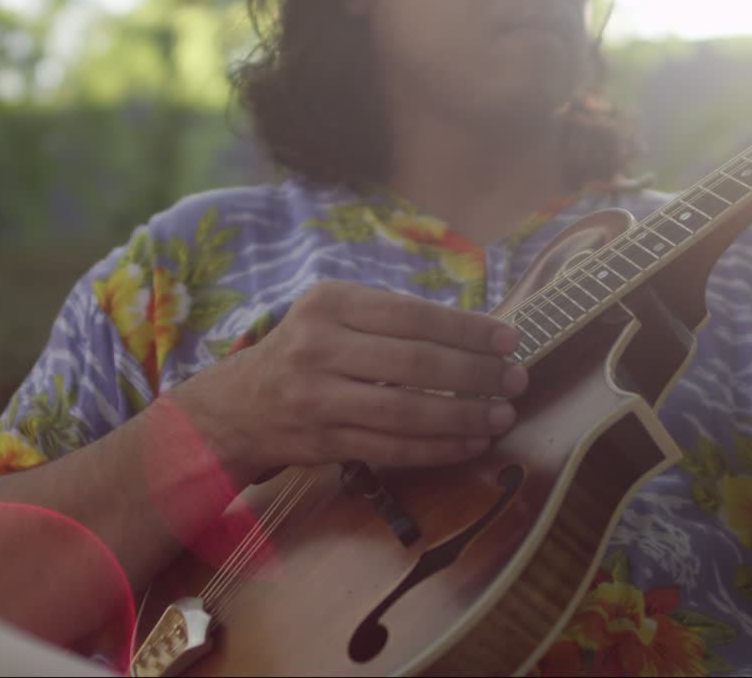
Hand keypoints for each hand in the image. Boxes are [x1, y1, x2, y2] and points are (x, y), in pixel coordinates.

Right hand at [170, 280, 527, 485]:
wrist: (236, 406)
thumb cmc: (306, 351)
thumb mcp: (335, 313)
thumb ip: (393, 318)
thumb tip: (477, 333)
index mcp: (330, 302)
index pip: (414, 315)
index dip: (467, 330)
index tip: (509, 340)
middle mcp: (319, 346)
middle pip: (415, 363)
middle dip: (475, 373)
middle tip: (516, 380)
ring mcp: (318, 397)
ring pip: (406, 411)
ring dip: (464, 416)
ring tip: (502, 414)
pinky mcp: (323, 441)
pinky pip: (392, 448)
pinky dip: (438, 448)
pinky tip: (471, 444)